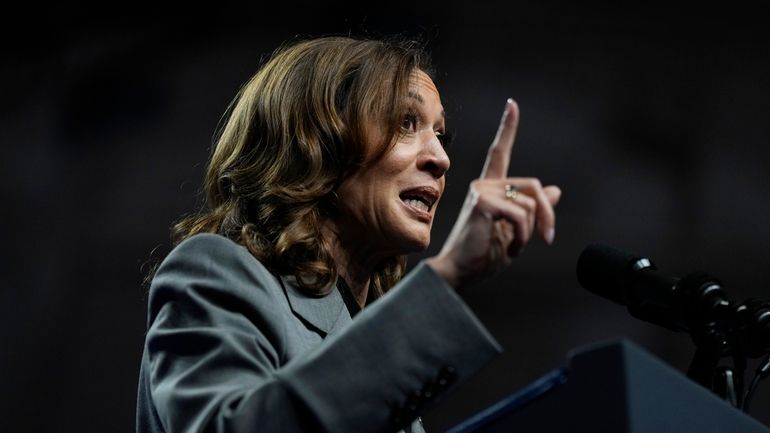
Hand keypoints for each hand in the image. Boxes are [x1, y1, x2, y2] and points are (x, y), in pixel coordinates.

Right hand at [427, 99, 560, 288]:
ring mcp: (481, 191)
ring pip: (529, 203)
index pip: (500, 153)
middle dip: (547, 213)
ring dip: (531, 231)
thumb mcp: (516, 231)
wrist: (460, 272)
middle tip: (547, 238)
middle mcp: (483, 184)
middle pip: (534, 186)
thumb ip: (532, 210)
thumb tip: (556, 191)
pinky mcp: (482, 202)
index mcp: (490, 189)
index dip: (507, 128)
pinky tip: (509, 248)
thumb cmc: (483, 255)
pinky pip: (520, 214)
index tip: (512, 105)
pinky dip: (522, 236)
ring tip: (515, 247)